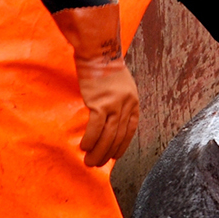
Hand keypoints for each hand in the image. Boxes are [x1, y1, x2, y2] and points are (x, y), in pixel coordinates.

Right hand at [52, 1, 138, 166]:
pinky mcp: (99, 103)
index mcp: (133, 101)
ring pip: (108, 135)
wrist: (98, 53)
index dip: (122, 145)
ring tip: (89, 161)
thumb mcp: (121, 86)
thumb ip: (119, 102)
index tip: (114, 156)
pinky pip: (95, 127)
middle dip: (108, 153)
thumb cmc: (106, 69)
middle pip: (118, 136)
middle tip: (97, 164)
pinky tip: (84, 147)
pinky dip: (90, 140)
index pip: (130, 130)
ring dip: (98, 151)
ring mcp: (114, 105)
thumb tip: (110, 119)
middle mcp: (127, 105)